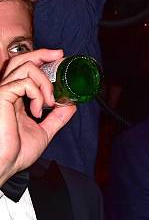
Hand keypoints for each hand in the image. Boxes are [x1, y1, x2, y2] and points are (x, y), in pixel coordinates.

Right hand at [0, 49, 75, 185]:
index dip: (40, 58)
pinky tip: (38, 110)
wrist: (3, 165)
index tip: (58, 56)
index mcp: (13, 98)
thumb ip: (56, 118)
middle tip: (59, 55)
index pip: (24, 69)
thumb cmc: (15, 152)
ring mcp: (2, 92)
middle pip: (21, 60)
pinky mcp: (1, 96)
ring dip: (45, 82)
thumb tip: (71, 106)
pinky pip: (24, 82)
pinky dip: (38, 94)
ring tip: (49, 102)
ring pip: (25, 67)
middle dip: (42, 54)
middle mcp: (6, 91)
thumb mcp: (43, 132)